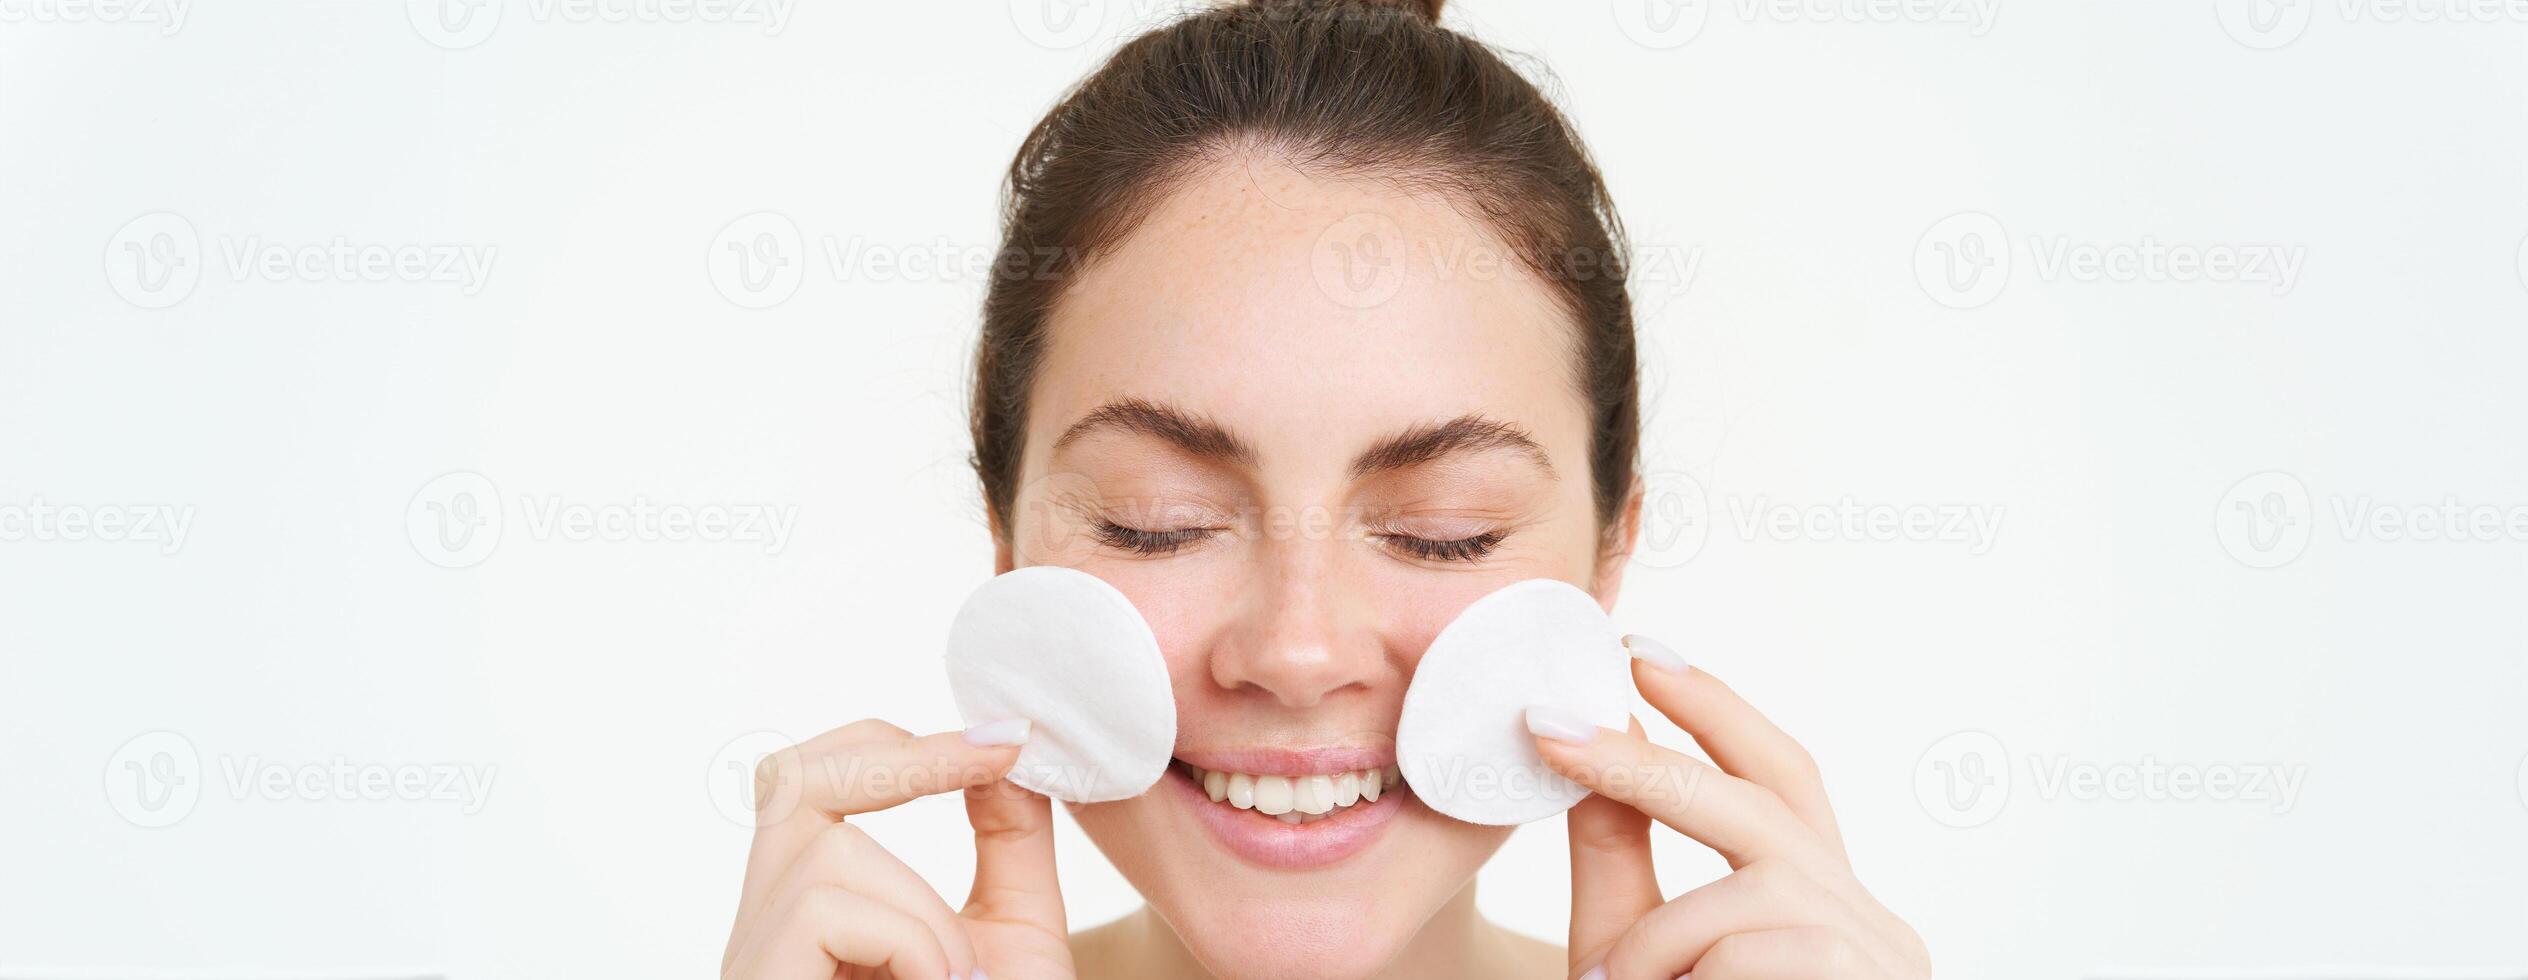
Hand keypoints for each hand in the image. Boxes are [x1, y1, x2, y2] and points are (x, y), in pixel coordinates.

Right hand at [721, 718, 1074, 979]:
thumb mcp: (1015, 936)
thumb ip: (1007, 842)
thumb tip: (1003, 745)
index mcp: (818, 914)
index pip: (815, 784)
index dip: (900, 745)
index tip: (1006, 738)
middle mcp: (768, 934)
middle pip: (788, 782)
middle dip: (896, 757)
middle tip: (994, 758)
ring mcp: (755, 966)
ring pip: (825, 850)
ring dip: (924, 908)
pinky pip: (825, 906)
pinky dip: (909, 941)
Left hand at [1532, 639, 1930, 979]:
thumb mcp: (1636, 959)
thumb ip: (1622, 866)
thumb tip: (1584, 755)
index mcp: (1824, 903)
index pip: (1782, 777)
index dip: (1716, 709)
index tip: (1639, 652)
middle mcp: (1871, 922)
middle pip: (1774, 797)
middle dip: (1658, 757)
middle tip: (1556, 729)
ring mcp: (1879, 963)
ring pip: (1748, 888)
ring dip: (1653, 937)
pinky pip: (1746, 951)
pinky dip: (1674, 974)